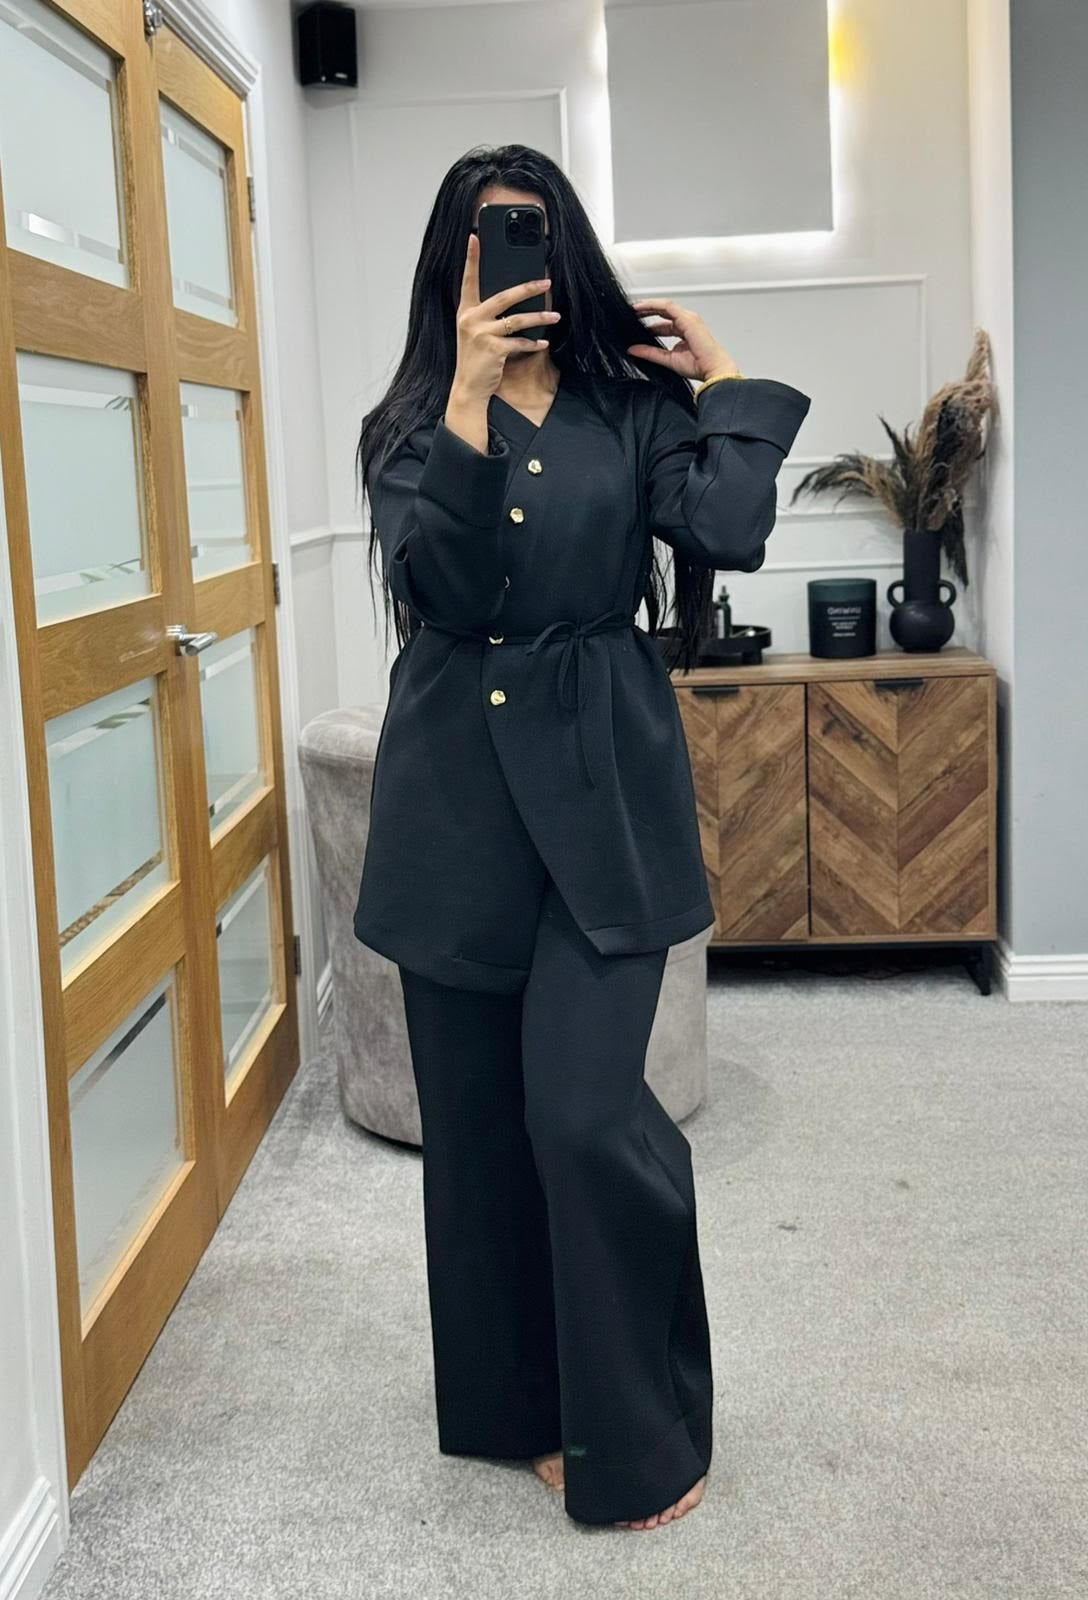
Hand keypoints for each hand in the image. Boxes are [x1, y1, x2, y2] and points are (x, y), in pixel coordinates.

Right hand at [451, 230, 561, 403]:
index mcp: (465, 311)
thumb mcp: (475, 332)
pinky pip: (519, 343)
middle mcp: (470, 319)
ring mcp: (481, 334)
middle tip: (547, 282)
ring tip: (555, 316)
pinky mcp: (493, 349)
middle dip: (528, 288)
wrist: (468, 387)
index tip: (475, 237)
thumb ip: (487, 314)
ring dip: (539, 319)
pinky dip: (533, 344)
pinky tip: (543, 343)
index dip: (471, 258)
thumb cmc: (476, 358)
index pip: (468, 279)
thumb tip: (514, 298)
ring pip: (517, 320)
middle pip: (504, 296)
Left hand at [627, 296, 740, 382]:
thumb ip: (650, 353)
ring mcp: (688, 318)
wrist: (713, 369)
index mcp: (685, 331)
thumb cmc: (699, 366)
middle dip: (647, 311)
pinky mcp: (687, 318)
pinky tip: (642, 308)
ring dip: (648, 305)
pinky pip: (667, 307)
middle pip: (664, 311)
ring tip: (634, 309)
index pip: (664, 323)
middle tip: (631, 313)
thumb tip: (633, 350)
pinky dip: (654, 305)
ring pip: (665, 306)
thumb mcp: (667, 359)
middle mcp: (687, 322)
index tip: (635, 325)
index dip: (650, 323)